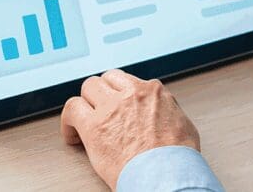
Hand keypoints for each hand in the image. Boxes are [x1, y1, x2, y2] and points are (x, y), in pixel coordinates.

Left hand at [60, 69, 200, 189]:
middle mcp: (131, 93)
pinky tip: (73, 136)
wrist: (165, 173)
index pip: (130, 81)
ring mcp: (112, 107)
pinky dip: (69, 121)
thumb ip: (168, 112)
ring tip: (84, 120)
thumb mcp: (183, 124)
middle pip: (107, 78)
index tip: (119, 106)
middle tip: (99, 108)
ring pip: (89, 87)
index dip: (122, 95)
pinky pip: (72, 110)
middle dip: (102, 92)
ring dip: (86, 102)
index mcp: (153, 92)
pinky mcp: (94, 125)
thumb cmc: (176, 157)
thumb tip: (165, 116)